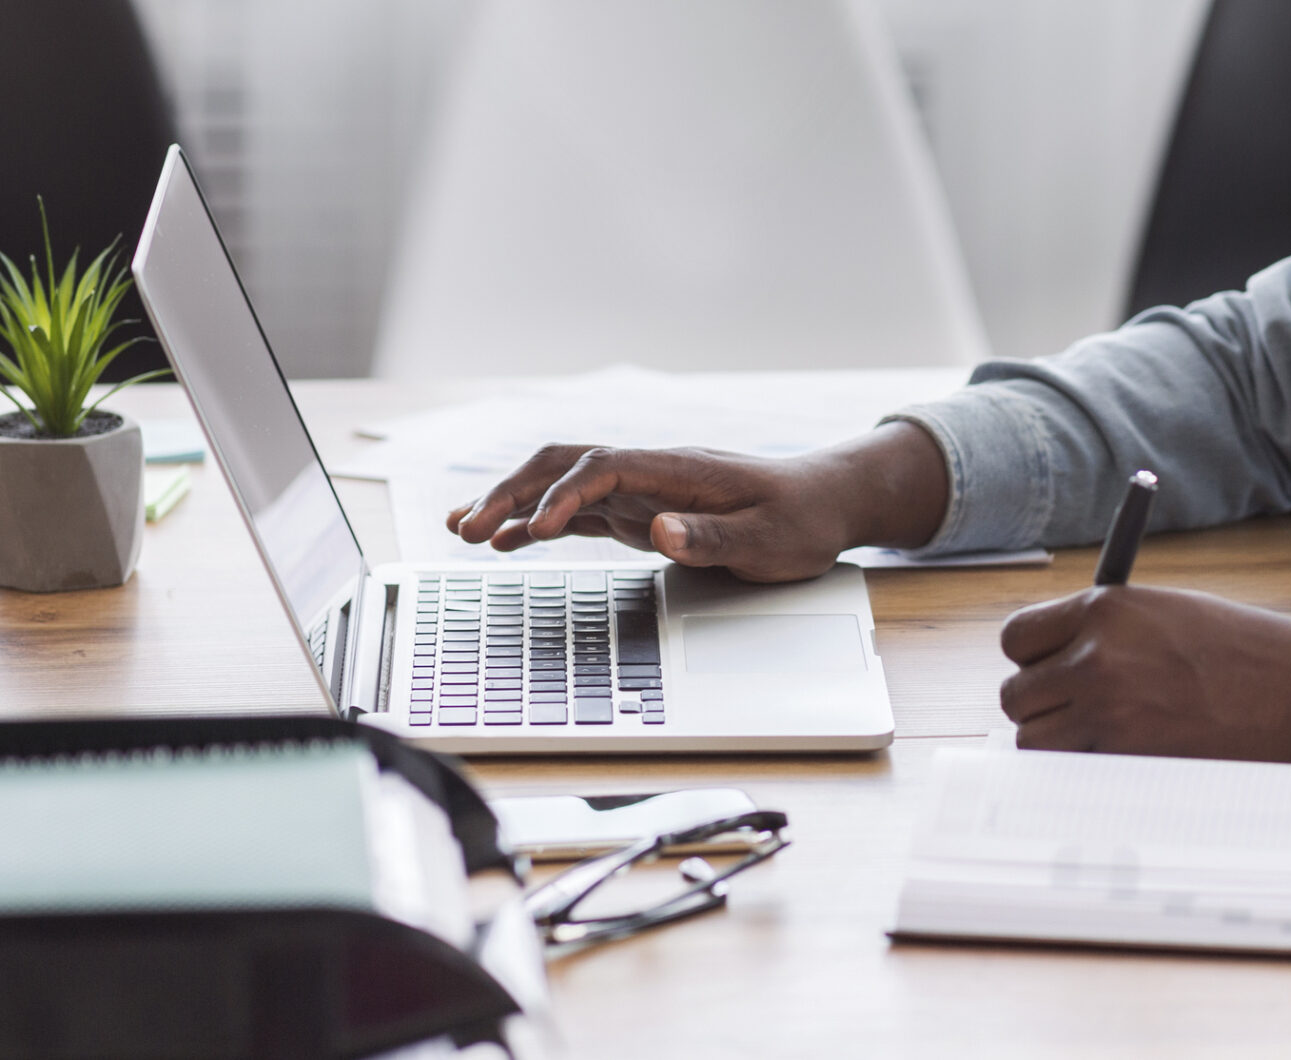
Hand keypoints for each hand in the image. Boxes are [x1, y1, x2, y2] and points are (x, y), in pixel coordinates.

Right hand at [446, 422, 949, 581]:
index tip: (539, 528)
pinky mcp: (644, 513)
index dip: (565, 495)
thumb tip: (662, 533)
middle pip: (565, 465)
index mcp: (679, 469)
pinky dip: (540, 523)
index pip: (604, 469)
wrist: (826, 503)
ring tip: (463, 531)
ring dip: (514, 503)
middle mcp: (652, 472)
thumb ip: (714, 536)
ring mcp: (644, 491)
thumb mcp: (769, 539)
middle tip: (467, 529)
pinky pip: (581, 512)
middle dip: (513, 492)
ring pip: (563, 485)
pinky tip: (508, 542)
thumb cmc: (802, 519)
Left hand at [997, 585, 1290, 769]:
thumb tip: (1053, 662)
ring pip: (1035, 744)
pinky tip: (1133, 762)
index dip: (1033, 660)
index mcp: (1105, 609)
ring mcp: (1108, 714)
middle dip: (1044, 709)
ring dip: (1062, 748)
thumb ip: (1107, 632)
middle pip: (1016, 697)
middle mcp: (1095, 657)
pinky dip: (1090, 777)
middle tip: (1084, 716)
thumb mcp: (1170, 615)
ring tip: (1112, 740)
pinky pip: (1072, 777)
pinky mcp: (1127, 762)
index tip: (1051, 673)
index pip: (1017, 639)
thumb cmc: (1247, 655)